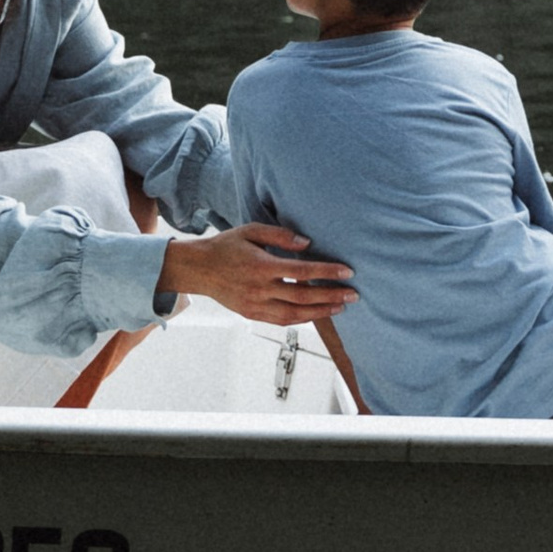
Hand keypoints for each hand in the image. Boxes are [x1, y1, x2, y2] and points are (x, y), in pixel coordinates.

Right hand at [161, 221, 356, 321]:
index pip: (302, 271)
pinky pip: (281, 320)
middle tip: (354, 294)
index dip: (327, 272)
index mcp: (262, 266)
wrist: (198, 269)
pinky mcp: (251, 314)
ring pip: (294, 314)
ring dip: (320, 312)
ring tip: (340, 306)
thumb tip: (307, 244)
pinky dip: (301, 319)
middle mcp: (260, 289)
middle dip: (331, 296)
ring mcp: (255, 305)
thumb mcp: (251, 230)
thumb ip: (280, 236)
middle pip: (303, 297)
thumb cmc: (225, 246)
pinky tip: (316, 314)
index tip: (347, 272)